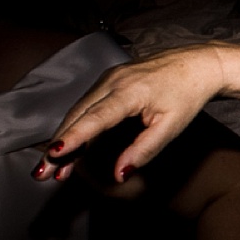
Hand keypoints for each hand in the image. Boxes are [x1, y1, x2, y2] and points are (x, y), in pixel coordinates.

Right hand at [40, 43, 228, 182]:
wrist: (197, 64)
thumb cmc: (186, 95)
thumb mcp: (171, 127)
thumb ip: (144, 150)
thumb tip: (119, 174)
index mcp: (130, 91)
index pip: (96, 118)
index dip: (74, 137)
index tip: (55, 153)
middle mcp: (113, 81)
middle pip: (78, 115)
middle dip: (58, 145)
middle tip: (42, 173)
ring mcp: (109, 78)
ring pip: (78, 110)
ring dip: (64, 138)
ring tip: (53, 168)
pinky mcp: (109, 80)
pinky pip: (86, 104)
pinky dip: (75, 125)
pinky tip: (70, 146)